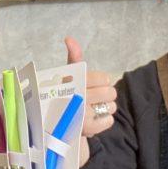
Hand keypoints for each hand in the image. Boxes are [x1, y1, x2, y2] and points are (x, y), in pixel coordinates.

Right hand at [65, 37, 116, 166]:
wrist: (55, 124)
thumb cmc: (65, 94)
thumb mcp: (67, 75)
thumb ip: (73, 56)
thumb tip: (69, 38)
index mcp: (73, 82)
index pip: (103, 78)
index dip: (102, 81)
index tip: (94, 84)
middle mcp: (76, 98)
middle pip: (110, 92)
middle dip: (106, 94)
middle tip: (95, 97)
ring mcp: (81, 115)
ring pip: (111, 107)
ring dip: (105, 108)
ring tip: (93, 108)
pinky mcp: (86, 130)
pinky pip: (109, 121)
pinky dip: (104, 120)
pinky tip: (94, 118)